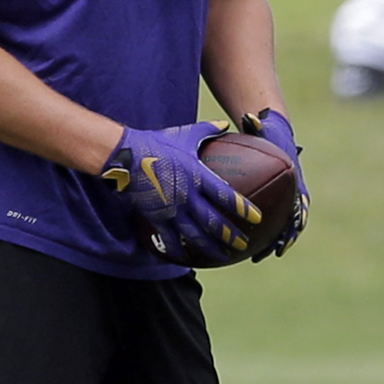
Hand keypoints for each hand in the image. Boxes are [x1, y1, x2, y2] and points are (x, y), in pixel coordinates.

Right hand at [101, 122, 259, 266]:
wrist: (126, 156)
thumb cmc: (157, 143)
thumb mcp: (185, 134)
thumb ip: (207, 130)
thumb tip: (225, 125)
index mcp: (198, 176)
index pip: (226, 197)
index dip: (243, 209)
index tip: (257, 219)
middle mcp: (188, 197)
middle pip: (214, 222)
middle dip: (230, 235)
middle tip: (244, 245)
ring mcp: (172, 209)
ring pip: (195, 234)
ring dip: (211, 247)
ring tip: (223, 257)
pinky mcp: (157, 217)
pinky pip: (170, 238)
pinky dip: (179, 250)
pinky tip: (187, 258)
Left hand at [238, 109, 308, 259]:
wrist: (275, 134)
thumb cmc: (268, 132)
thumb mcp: (263, 127)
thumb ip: (256, 124)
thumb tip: (248, 116)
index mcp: (294, 178)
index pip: (301, 202)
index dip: (297, 218)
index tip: (291, 231)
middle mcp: (294, 192)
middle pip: (294, 221)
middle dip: (286, 238)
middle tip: (274, 252)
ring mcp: (286, 199)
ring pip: (282, 227)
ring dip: (272, 243)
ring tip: (257, 257)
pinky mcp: (276, 202)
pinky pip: (271, 223)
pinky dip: (262, 236)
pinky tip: (245, 248)